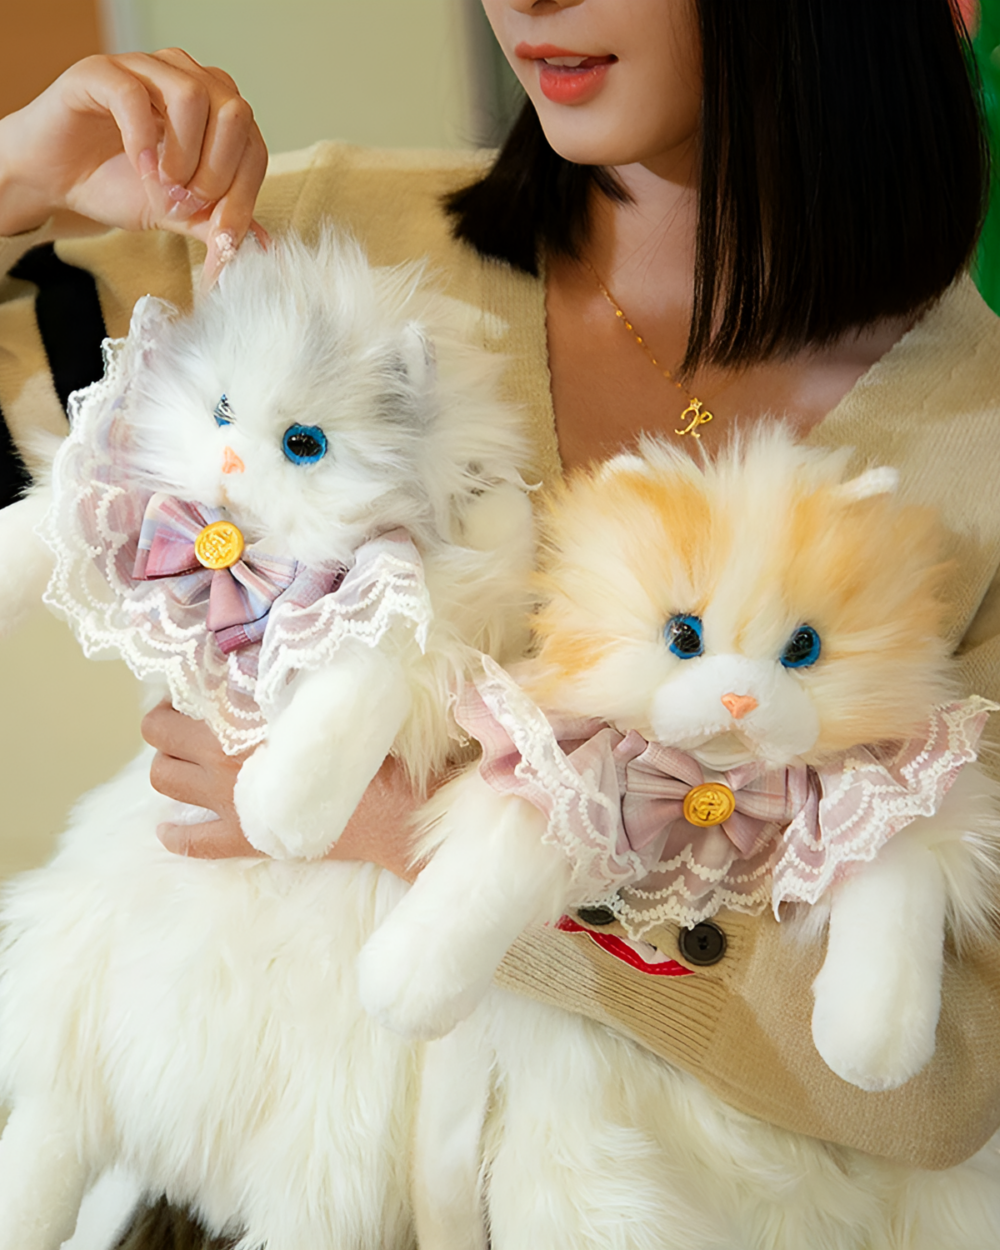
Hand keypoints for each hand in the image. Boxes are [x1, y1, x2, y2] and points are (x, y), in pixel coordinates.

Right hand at [0, 49, 267, 285]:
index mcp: (215, 112)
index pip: (254, 146)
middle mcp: (188, 79)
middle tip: (188, 205)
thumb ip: (216, 222)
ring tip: (163, 188)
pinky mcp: (102, 72)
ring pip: (193, 95)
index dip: (243, 196)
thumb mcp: (178, 212)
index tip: (219, 235)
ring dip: (184, 155)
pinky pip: (135, 94)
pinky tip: (138, 168)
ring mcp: (146, 69)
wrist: (56, 178)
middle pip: (236, 113)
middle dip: (218, 173)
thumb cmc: (118, 185)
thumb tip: (260, 245)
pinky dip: (144, 140)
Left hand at [141, 701, 423, 878]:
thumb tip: (252, 663)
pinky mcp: (243, 837)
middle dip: (165, 727)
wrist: (383, 802)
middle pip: (160, 740)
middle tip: (184, 719)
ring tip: (185, 759)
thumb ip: (276, 681)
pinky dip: (175, 834)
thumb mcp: (314, 695)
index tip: (194, 688)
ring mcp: (226, 803)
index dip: (181, 693)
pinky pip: (193, 843)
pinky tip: (168, 827)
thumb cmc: (353, 740)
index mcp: (236, 724)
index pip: (179, 703)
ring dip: (169, 766)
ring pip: (165, 782)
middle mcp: (219, 762)